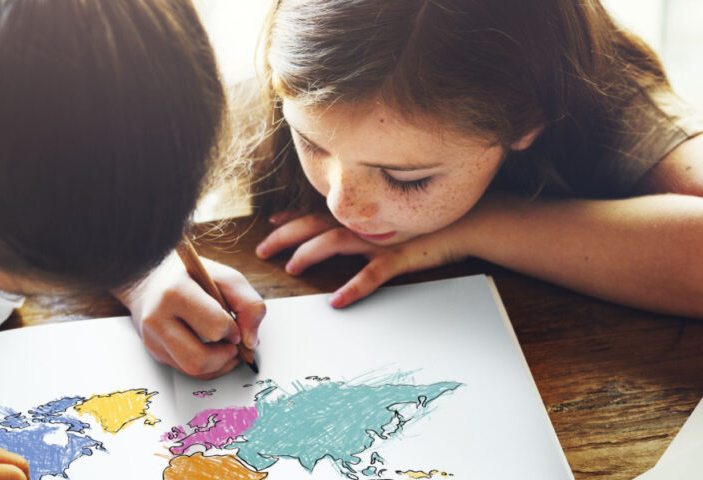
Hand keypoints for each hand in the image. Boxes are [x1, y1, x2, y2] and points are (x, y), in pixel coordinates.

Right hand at [114, 251, 264, 379]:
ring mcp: (153, 339)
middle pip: (198, 359)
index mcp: (175, 292)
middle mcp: (157, 318)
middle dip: (224, 356)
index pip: (214, 327)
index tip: (234, 323)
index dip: (232, 330)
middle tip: (232, 342)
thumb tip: (250, 341)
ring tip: (224, 347)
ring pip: (192, 371)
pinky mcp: (155, 352)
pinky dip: (208, 366)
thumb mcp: (225, 277)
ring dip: (218, 364)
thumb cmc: (191, 277)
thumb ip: (248, 304)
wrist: (152, 279)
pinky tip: (212, 350)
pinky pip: (187, 372)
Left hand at [256, 211, 467, 307]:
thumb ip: (361, 226)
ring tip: (292, 268)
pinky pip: (371, 274)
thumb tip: (334, 231)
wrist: (466, 224)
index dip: (290, 218)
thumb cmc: (425, 226)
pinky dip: (353, 287)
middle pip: (314, 225)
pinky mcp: (398, 257)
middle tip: (262, 250)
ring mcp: (379, 240)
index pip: (315, 213)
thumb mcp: (387, 223)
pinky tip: (337, 300)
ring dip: (310, 253)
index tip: (270, 224)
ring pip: (334, 242)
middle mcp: (363, 224)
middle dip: (285, 236)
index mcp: (359, 217)